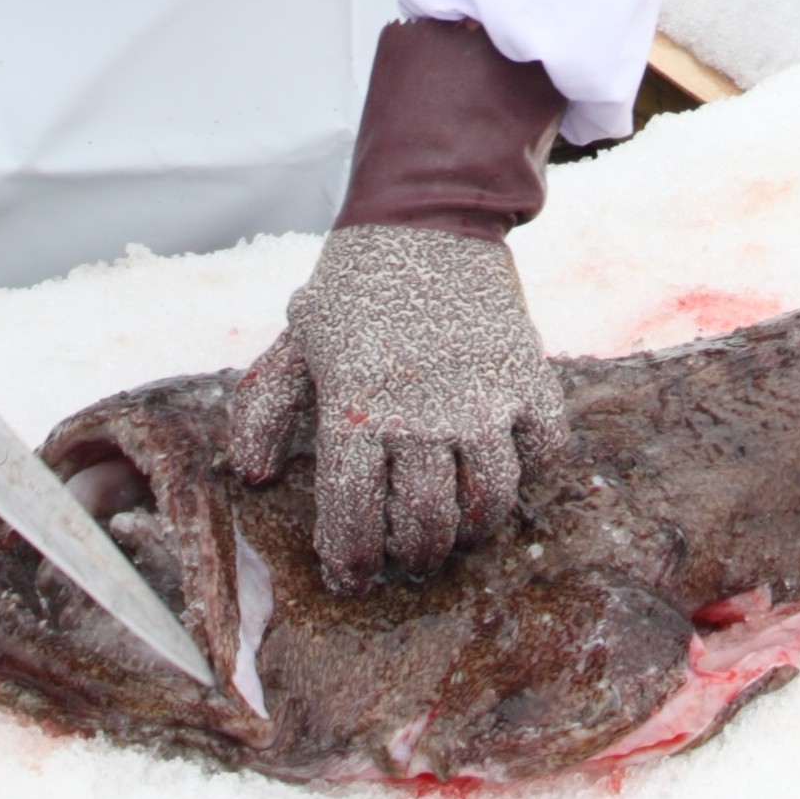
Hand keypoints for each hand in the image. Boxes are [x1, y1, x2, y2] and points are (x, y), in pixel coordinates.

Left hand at [221, 223, 576, 590]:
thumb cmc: (354, 289)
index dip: (353, 562)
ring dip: (472, 530)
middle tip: (408, 559)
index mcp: (355, 410)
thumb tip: (255, 478)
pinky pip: (544, 450)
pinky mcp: (527, 376)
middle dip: (414, 556)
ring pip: (489, 502)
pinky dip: (530, 471)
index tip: (355, 579)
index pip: (354, 517)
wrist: (426, 220)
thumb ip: (264, 410)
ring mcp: (481, 399)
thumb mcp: (296, 342)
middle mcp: (421, 415)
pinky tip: (505, 469)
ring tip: (458, 530)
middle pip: (424, 524)